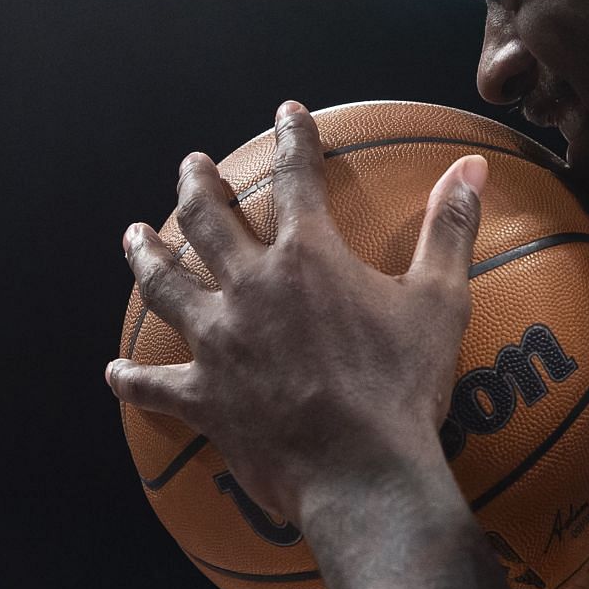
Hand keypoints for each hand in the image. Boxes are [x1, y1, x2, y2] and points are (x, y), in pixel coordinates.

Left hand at [108, 101, 487, 521]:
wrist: (361, 474)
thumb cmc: (404, 387)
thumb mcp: (440, 301)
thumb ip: (450, 228)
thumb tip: (473, 167)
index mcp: (307, 258)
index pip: (295, 179)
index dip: (293, 140)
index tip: (287, 114)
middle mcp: (250, 289)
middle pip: (208, 220)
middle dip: (198, 184)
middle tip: (192, 165)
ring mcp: (218, 344)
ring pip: (166, 287)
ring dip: (147, 255)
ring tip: (135, 234)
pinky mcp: (203, 399)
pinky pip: (155, 386)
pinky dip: (133, 379)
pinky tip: (115, 373)